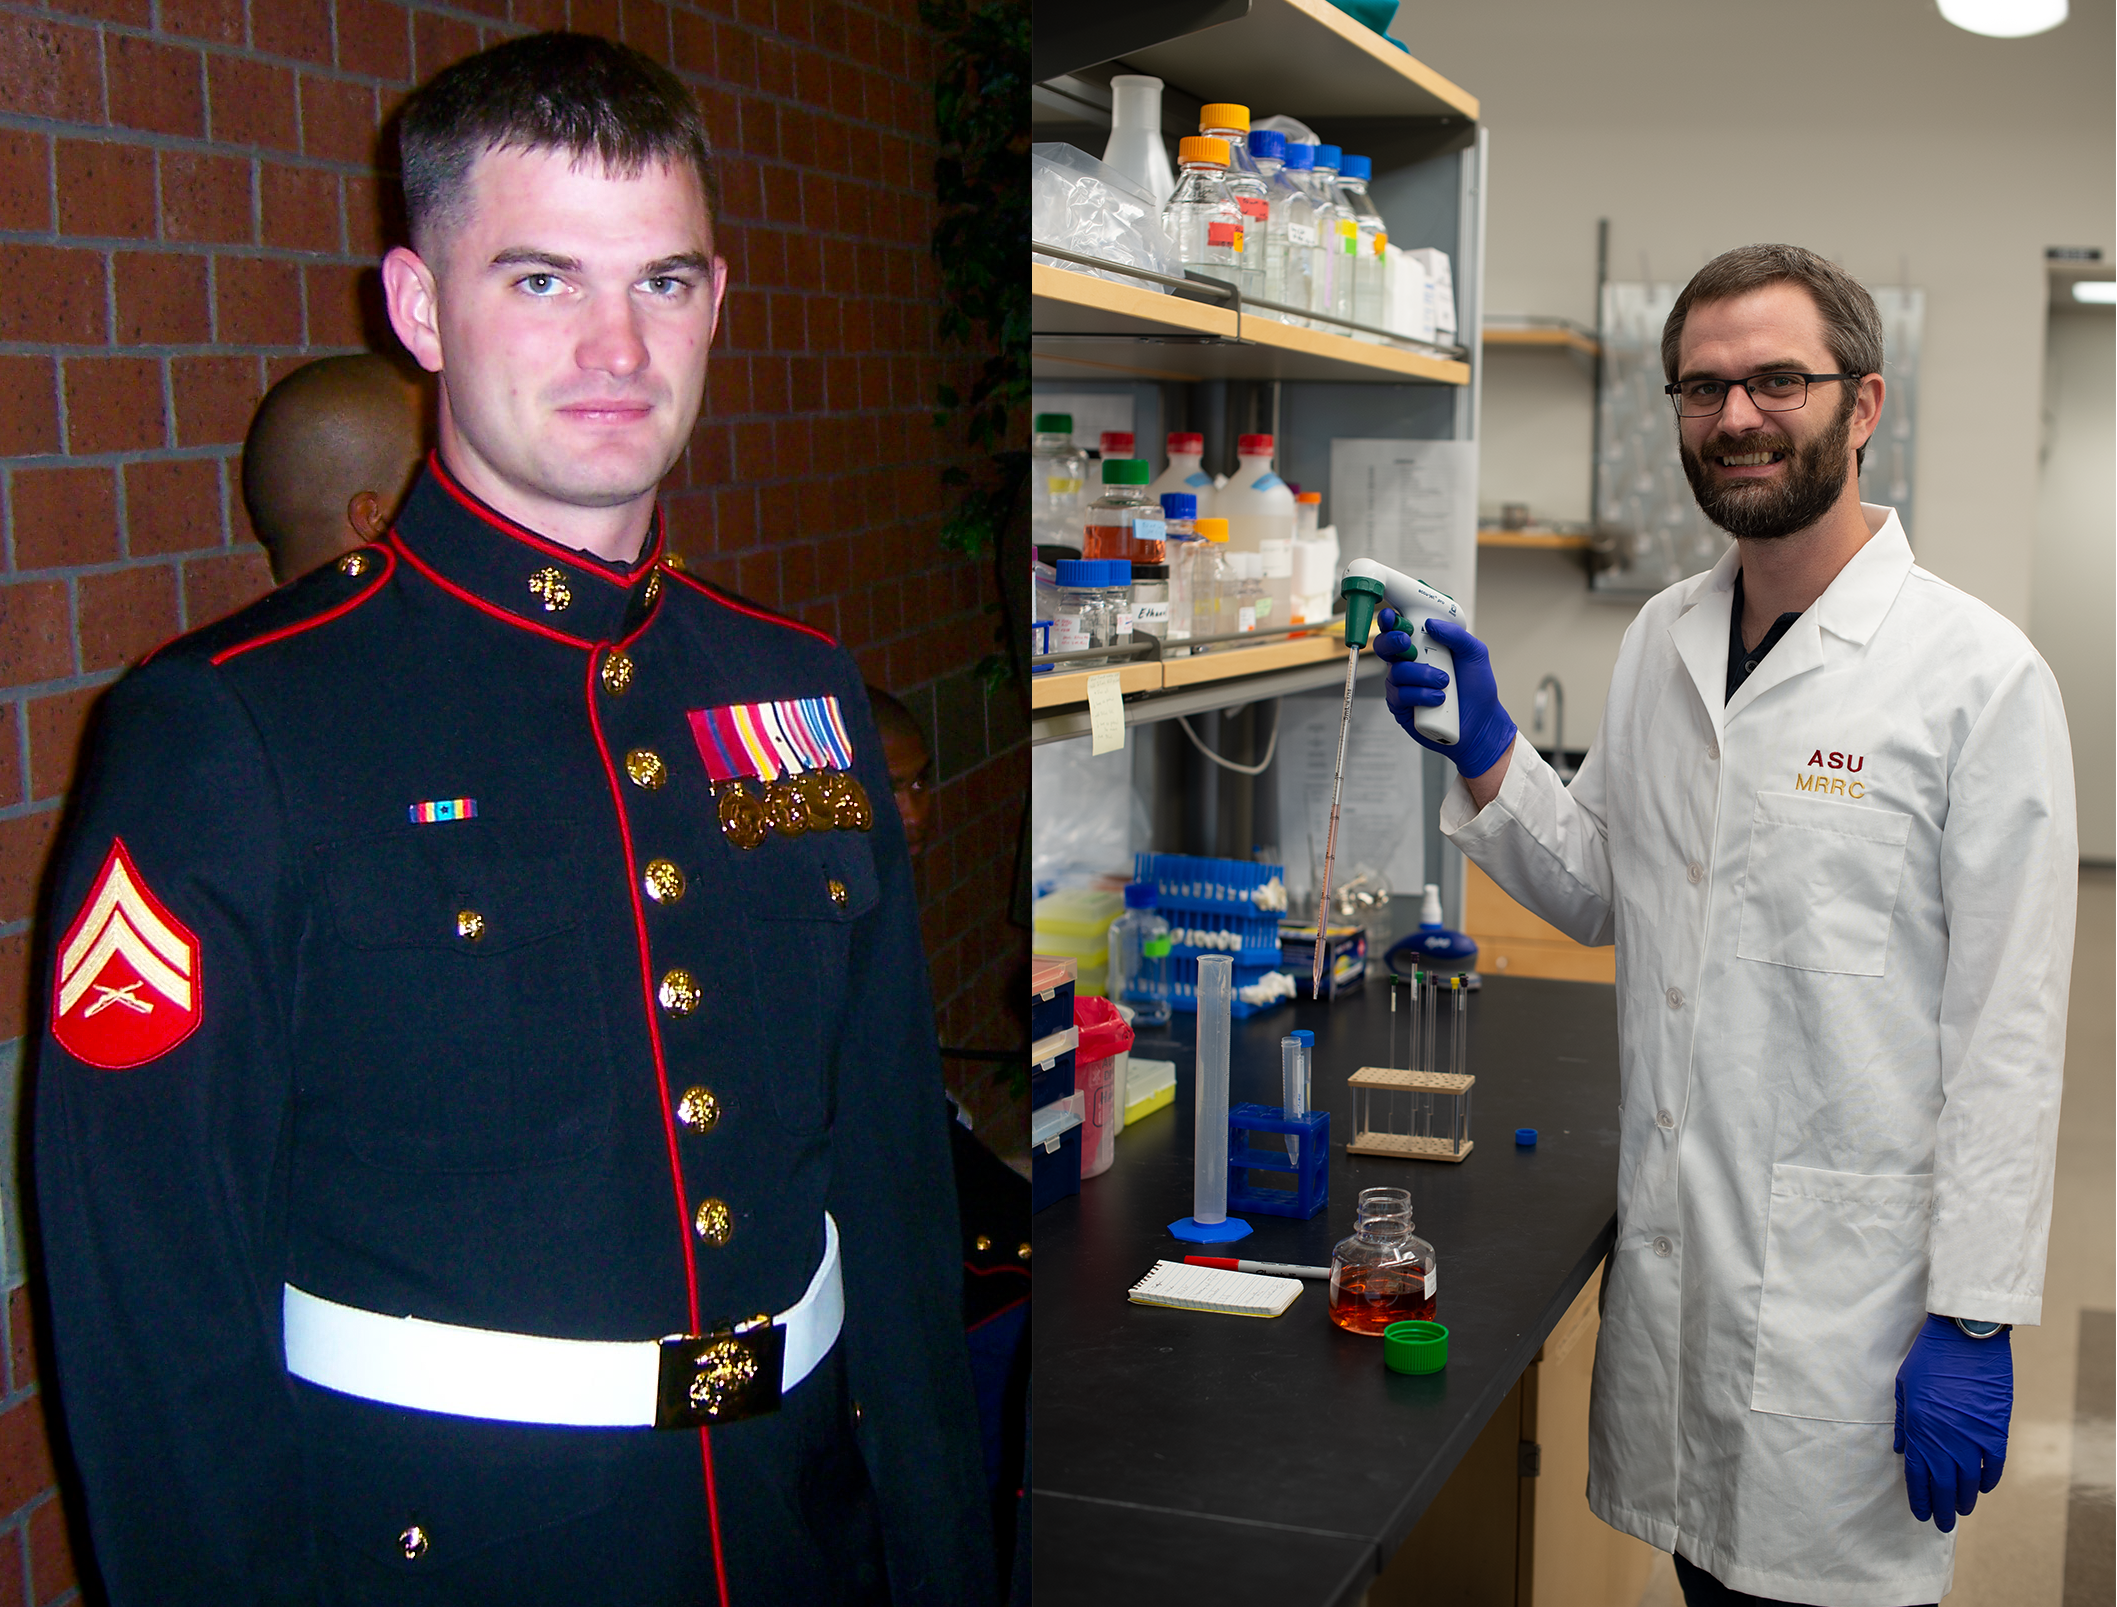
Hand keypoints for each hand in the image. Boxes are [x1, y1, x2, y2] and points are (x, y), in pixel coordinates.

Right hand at [1373, 611, 1517, 778]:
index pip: (1399, 629)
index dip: (1390, 621)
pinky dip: (1421, 695)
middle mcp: (1409, 665)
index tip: (1392, 617)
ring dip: (1421, 675)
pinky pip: (1400, 695)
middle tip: (1408, 644)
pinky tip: (1438, 699)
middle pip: (1384, 648)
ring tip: (1444, 682)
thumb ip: (1457, 635)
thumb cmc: (1476, 690)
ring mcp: (1403, 686)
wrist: (1480, 724)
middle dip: (1393, 642)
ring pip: (1396, 672)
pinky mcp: (1401, 707)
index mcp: (1423, 648)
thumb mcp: (1475, 654)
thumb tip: (1432, 624)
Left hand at [1894, 1315, 2011, 1531]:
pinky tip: (1983, 1489)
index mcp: (1919, 1429)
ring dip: (1965, 1499)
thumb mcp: (1904, 1387)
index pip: (1918, 1476)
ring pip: (1970, 1482)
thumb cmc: (1929, 1358)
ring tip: (1961, 1511)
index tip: (1921, 1513)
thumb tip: (1904, 1452)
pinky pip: (1994, 1466)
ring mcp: (1973, 1437)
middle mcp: (1946, 1439)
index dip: (1919, 1498)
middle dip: (1942, 1508)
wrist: (1966, 1338)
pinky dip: (1989, 1481)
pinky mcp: (1996, 1431)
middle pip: (1944, 1486)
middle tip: (1943, 1524)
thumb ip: (1904, 1423)